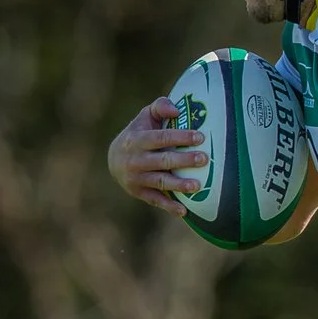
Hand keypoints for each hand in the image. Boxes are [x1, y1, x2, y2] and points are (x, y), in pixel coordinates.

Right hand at [108, 98, 207, 214]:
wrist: (113, 160)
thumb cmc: (138, 134)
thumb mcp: (144, 117)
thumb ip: (160, 107)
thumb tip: (177, 111)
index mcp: (138, 139)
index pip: (162, 137)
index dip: (181, 137)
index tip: (200, 137)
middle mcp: (135, 159)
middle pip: (163, 160)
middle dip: (184, 160)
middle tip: (204, 159)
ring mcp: (136, 178)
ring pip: (160, 182)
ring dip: (178, 185)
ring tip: (197, 186)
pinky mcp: (138, 192)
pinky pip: (155, 200)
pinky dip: (169, 206)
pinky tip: (184, 211)